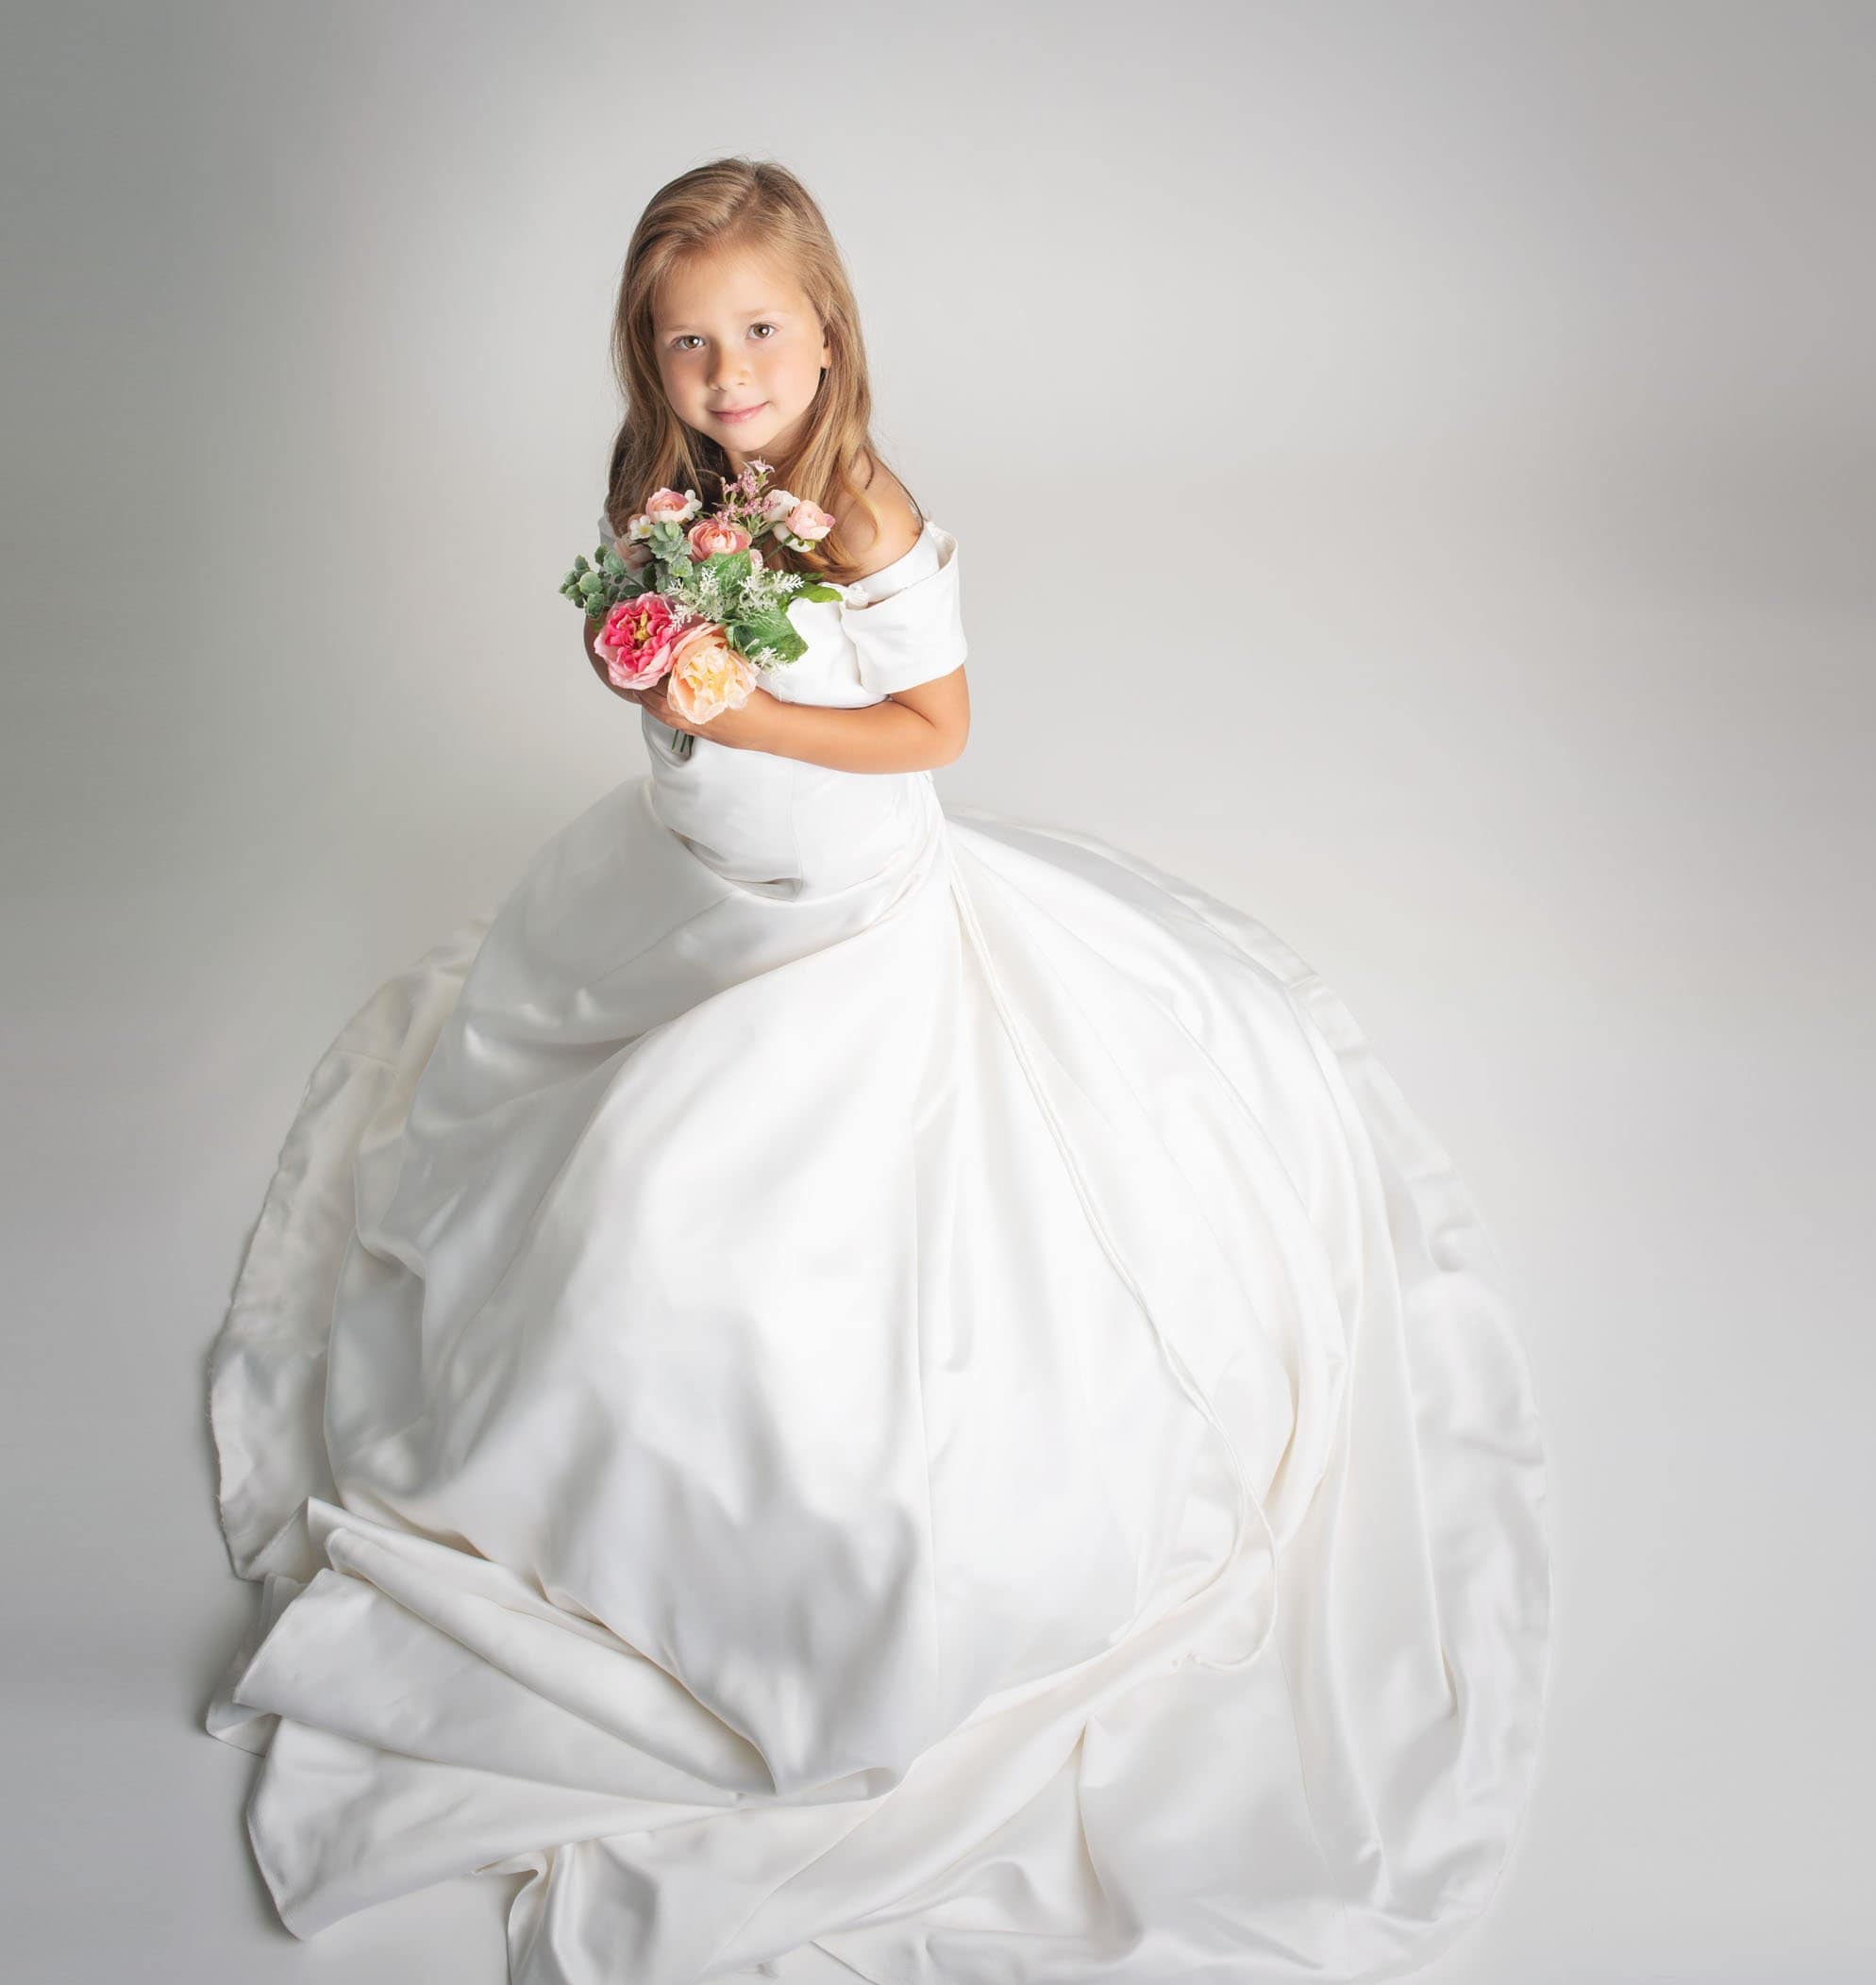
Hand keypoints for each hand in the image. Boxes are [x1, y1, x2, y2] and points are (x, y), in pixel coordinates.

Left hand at [581, 618, 777, 750]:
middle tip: (630, 668)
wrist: (767, 728)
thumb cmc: (755, 698)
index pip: (667, 674)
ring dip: (645, 697)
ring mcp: (693, 720)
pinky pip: (669, 721)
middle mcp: (691, 705)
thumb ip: (715, 654)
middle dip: (644, 681)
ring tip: (634, 686)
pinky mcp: (697, 730)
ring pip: (659, 709)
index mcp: (700, 688)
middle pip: (658, 692)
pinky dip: (656, 712)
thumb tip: (698, 636)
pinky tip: (650, 705)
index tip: (642, 653)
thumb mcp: (737, 669)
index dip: (653, 663)